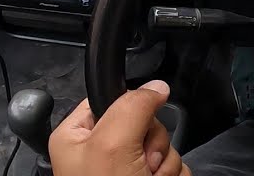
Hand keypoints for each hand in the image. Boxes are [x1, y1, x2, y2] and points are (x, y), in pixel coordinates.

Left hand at [50, 82, 188, 175]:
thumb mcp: (112, 145)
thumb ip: (133, 107)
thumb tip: (157, 87)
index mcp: (78, 136)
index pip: (112, 99)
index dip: (130, 108)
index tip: (134, 126)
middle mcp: (102, 152)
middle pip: (145, 123)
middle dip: (152, 144)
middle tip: (139, 165)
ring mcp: (128, 171)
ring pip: (164, 146)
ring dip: (163, 165)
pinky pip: (175, 167)